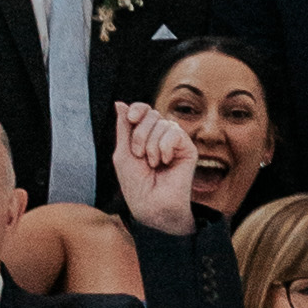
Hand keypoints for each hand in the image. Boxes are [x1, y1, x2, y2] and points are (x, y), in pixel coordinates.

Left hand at [108, 100, 196, 236]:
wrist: (151, 205)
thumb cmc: (136, 184)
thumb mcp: (122, 153)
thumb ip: (123, 128)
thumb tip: (119, 102)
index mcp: (145, 135)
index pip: (144, 110)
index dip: (137, 108)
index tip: (130, 118)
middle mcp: (161, 136)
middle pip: (152, 114)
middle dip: (140, 134)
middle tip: (139, 155)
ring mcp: (175, 142)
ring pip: (163, 124)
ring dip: (151, 145)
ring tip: (153, 164)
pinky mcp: (188, 149)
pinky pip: (175, 132)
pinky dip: (165, 147)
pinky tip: (166, 162)